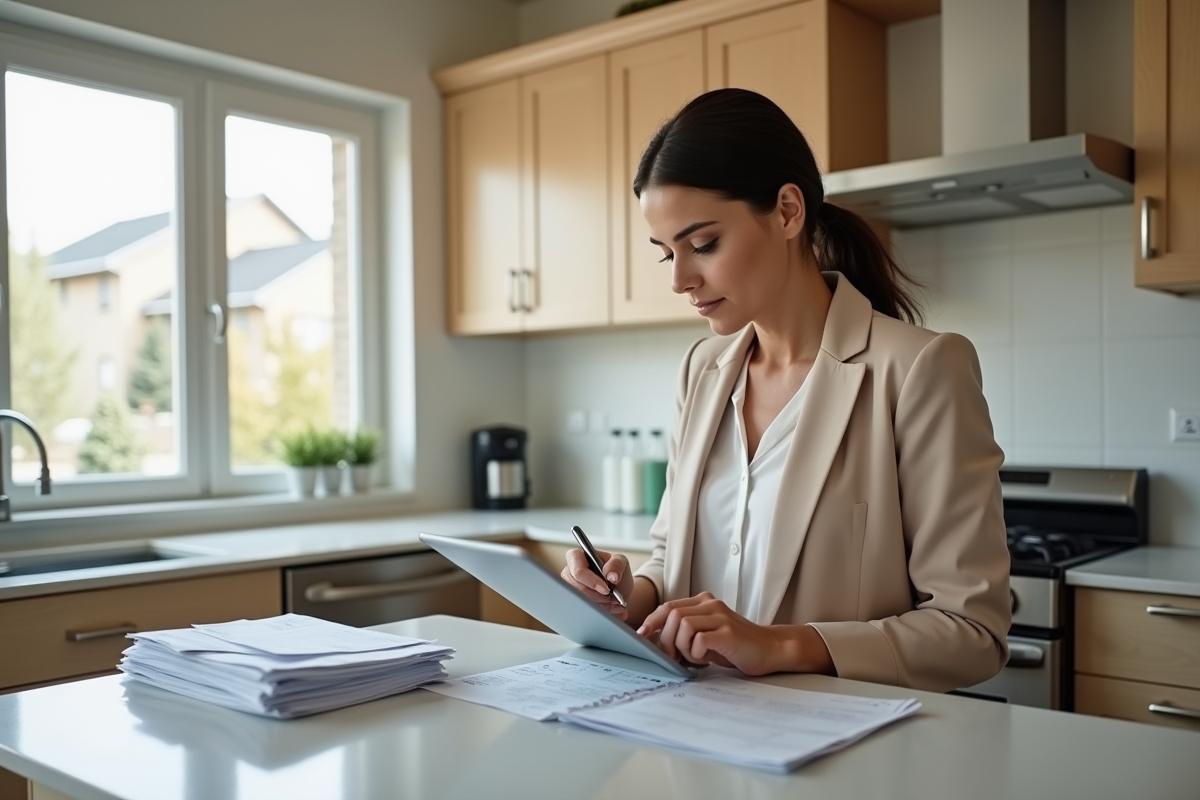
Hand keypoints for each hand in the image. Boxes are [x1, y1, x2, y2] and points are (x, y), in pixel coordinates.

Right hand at [561, 548, 635, 621]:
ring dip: (601, 606)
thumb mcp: (621, 562)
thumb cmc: (615, 572)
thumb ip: (617, 564)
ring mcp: (569, 589)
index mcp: (577, 557)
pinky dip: (600, 613)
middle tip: (614, 599)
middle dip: (598, 597)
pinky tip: (611, 610)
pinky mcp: (573, 602)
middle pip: (578, 589)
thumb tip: (610, 575)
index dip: (591, 581)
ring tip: (615, 604)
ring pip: (580, 602)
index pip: (578, 570)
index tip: (606, 589)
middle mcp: (569, 572)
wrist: (619, 589)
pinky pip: (583, 611)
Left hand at [637, 592, 784, 675]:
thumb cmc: (735, 645)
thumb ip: (684, 633)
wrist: (769, 649)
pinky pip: (699, 640)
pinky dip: (696, 653)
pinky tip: (707, 659)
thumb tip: (654, 641)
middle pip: (672, 615)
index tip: (642, 636)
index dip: (652, 621)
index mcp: (703, 602)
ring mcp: (720, 617)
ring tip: (696, 657)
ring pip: (683, 626)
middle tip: (673, 657)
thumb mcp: (705, 635)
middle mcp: (711, 604)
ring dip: (683, 647)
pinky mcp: (728, 632)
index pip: (668, 606)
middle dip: (665, 639)